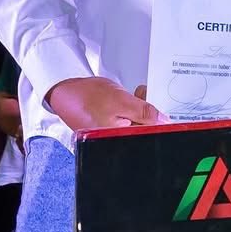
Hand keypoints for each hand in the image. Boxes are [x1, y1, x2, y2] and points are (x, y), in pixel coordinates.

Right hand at [44, 76, 158, 131]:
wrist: (64, 91)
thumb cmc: (87, 96)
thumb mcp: (121, 101)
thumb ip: (144, 112)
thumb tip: (164, 121)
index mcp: (119, 138)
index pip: (149, 136)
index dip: (159, 124)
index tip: (166, 113)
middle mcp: (114, 140)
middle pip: (142, 131)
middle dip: (150, 115)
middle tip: (149, 97)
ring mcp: (110, 135)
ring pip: (134, 125)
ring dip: (141, 110)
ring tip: (140, 93)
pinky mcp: (106, 129)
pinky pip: (124, 122)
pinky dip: (130, 110)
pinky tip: (132, 98)